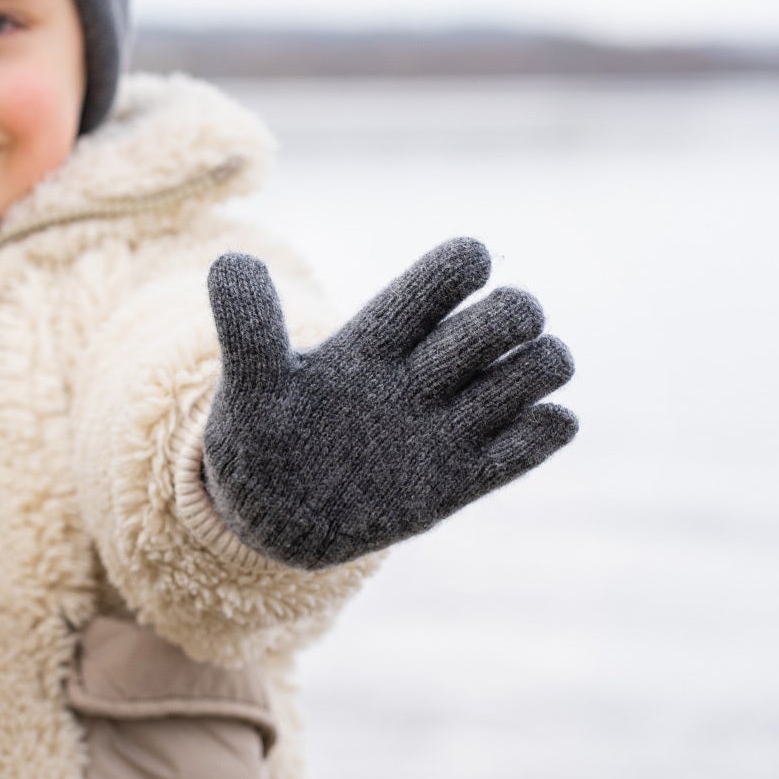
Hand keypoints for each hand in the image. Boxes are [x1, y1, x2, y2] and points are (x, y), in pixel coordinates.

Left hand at [201, 238, 576, 568]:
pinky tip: (511, 438)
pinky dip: (546, 430)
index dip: (462, 266)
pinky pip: (540, 436)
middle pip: (509, 314)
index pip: (444, 275)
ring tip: (486, 402)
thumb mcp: (249, 387)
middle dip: (511, 318)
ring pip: (539, 367)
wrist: (273, 518)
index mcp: (380, 337)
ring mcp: (451, 423)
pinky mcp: (466, 477)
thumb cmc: (258, 440)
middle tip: (460, 361)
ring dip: (536, 370)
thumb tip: (232, 261)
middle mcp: (427, 371)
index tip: (459, 277)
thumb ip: (248, 327)